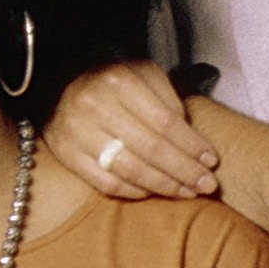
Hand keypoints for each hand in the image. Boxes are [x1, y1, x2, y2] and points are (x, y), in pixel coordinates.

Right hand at [53, 60, 218, 199]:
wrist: (57, 90)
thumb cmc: (110, 84)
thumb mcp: (141, 74)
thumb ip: (168, 98)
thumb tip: (191, 140)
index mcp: (119, 82)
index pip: (165, 121)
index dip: (191, 145)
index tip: (211, 161)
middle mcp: (96, 106)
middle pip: (151, 148)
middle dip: (184, 170)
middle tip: (207, 185)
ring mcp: (78, 133)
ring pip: (131, 170)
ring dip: (165, 186)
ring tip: (188, 193)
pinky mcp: (67, 157)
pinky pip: (108, 183)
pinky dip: (135, 192)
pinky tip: (155, 192)